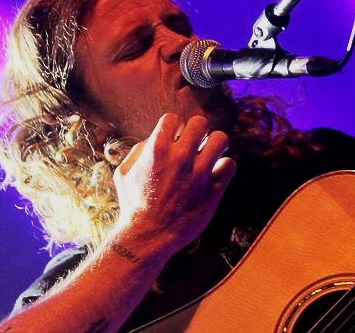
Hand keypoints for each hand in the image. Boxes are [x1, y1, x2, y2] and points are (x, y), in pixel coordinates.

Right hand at [113, 113, 235, 253]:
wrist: (148, 236)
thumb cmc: (134, 204)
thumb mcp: (124, 173)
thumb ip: (138, 150)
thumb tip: (153, 139)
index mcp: (157, 149)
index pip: (173, 118)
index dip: (174, 127)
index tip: (175, 138)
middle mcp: (180, 157)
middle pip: (201, 122)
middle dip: (198, 131)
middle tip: (196, 144)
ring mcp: (199, 173)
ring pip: (221, 139)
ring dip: (215, 145)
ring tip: (210, 154)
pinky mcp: (214, 189)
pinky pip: (230, 165)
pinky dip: (225, 167)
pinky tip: (215, 174)